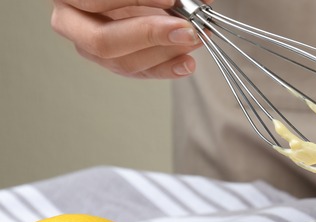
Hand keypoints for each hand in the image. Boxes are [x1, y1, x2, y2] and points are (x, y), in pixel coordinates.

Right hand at [50, 0, 211, 78]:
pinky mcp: (116, 62)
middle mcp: (72, 24)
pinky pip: (141, 72)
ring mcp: (92, 48)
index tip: (170, 0)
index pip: (94, 2)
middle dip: (150, 36)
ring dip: (166, 53)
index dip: (135, 1)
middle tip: (184, 29)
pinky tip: (187, 63)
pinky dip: (168, 69)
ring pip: (124, 63)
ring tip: (194, 38)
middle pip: (103, 41)